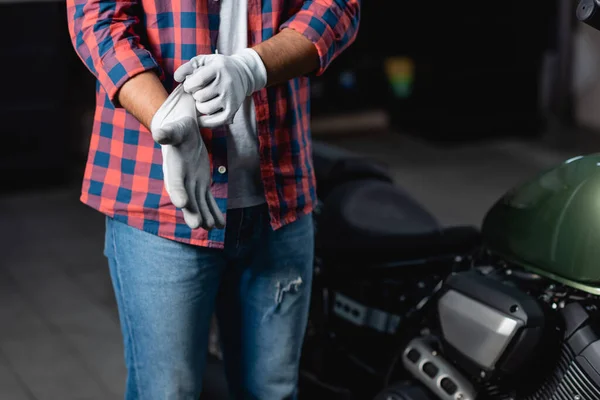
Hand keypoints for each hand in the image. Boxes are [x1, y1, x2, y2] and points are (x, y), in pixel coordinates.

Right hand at [150, 85, 224, 229]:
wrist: (184, 134)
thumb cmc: (179, 129)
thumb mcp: (175, 128)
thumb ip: (168, 133)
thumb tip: (158, 134)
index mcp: (173, 168)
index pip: (174, 182)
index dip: (177, 192)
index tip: (182, 203)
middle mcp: (181, 180)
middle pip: (186, 198)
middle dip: (191, 212)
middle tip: (197, 226)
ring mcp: (191, 184)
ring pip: (199, 203)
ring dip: (205, 215)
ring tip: (212, 227)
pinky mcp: (202, 185)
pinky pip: (208, 201)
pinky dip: (213, 212)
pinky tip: (220, 225)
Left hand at [174, 49, 266, 127]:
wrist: (243, 73)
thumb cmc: (218, 68)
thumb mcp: (205, 61)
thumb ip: (188, 66)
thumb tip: (177, 78)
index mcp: (218, 68)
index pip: (196, 80)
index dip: (188, 85)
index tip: (190, 85)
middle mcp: (226, 83)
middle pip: (199, 96)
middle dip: (195, 95)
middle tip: (199, 92)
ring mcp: (230, 98)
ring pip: (205, 108)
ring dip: (200, 106)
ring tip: (204, 100)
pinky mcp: (233, 109)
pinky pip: (214, 121)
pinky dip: (205, 121)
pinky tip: (202, 116)